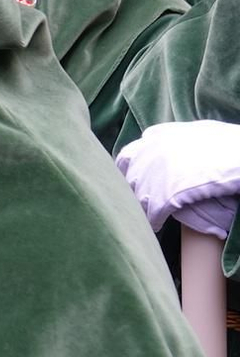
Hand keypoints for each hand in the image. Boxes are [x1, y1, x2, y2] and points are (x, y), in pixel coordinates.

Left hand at [116, 121, 239, 232]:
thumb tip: (151, 137)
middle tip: (135, 202)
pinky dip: (153, 221)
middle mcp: (150, 154)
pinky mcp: (166, 195)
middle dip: (132, 190)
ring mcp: (156, 174)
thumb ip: (170, 133)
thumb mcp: (194, 129)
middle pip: (130, 178)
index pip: (128, 156)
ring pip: (138, 197)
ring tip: (144, 217)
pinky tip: (157, 226)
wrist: (238, 154)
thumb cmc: (225, 142)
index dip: (129, 170)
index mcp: (156, 138)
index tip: (130, 180)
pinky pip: (152, 213)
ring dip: (141, 207)